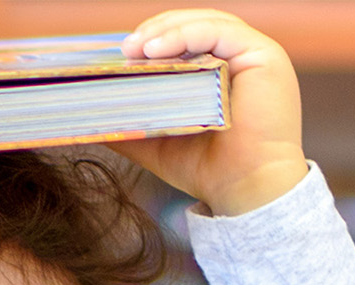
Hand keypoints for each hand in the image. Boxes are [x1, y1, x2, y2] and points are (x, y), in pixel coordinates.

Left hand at [113, 11, 307, 215]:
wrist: (245, 193)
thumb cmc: (209, 171)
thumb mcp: (160, 143)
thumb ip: (132, 126)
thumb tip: (91, 117)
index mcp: (222, 70)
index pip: (185, 41)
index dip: (154, 41)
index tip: (121, 56)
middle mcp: (239, 57)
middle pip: (194, 25)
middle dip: (155, 32)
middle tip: (124, 49)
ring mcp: (253, 53)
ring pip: (205, 22)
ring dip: (165, 30)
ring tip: (134, 49)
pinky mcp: (262, 54)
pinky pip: (219, 31)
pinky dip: (185, 35)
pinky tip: (155, 51)